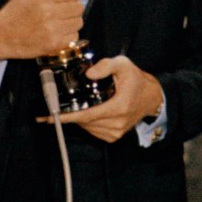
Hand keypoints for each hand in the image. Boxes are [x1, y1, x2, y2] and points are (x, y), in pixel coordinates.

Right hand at [0, 0, 83, 59]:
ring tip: (59, 22)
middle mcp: (47, 12)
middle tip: (61, 10)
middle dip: (72, 7)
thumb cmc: (17, 9)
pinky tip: (57, 33)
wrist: (2, 35)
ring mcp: (51, 29)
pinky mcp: (53, 44)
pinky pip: (74, 37)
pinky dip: (68, 35)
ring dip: (71, 22)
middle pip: (78, 7)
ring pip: (78, 22)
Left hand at [40, 55, 163, 142]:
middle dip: (67, 115)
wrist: (150, 97)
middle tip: (52, 108)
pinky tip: (85, 112)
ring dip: (77, 118)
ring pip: (87, 127)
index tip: (51, 116)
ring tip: (70, 107)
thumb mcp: (123, 65)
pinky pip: (93, 131)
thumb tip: (88, 74)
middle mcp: (117, 123)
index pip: (87, 115)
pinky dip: (86, 123)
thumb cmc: (135, 80)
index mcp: (118, 107)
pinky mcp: (114, 136)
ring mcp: (115, 132)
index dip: (67, 116)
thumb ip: (105, 65)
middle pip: (84, 122)